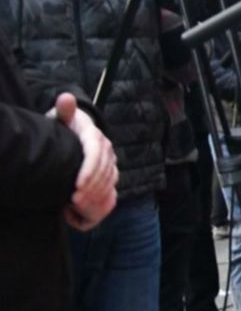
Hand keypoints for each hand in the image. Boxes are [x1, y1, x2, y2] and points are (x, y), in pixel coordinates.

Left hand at [53, 94, 117, 230]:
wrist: (75, 134)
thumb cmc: (63, 129)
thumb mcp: (59, 119)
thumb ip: (63, 111)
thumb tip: (66, 98)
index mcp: (95, 136)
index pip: (96, 155)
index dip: (88, 172)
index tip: (75, 186)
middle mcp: (107, 151)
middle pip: (105, 173)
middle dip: (90, 189)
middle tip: (72, 201)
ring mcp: (111, 165)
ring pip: (110, 184)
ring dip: (95, 198)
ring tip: (76, 208)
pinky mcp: (110, 177)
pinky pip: (111, 194)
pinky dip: (100, 205)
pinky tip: (83, 212)